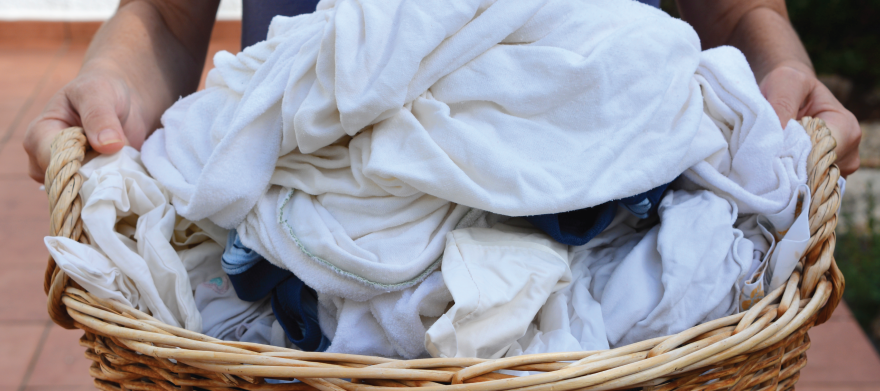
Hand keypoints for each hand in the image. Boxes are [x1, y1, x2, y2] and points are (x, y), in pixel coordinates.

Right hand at [23, 64, 149, 182]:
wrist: (124, 98)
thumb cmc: (102, 88)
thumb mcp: (98, 92)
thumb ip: (100, 116)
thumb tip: (109, 145)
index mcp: (40, 135)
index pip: (51, 162)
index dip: (78, 164)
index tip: (105, 154)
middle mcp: (49, 159)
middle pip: (65, 184)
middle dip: (94, 178)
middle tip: (119, 163)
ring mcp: (71, 174)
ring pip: (82, 194)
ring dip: (106, 184)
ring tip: (125, 166)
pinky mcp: (92, 181)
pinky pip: (99, 195)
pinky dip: (115, 188)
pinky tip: (129, 175)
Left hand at [760, 64, 860, 175]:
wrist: (786, 89)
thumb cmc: (788, 83)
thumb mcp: (784, 83)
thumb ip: (782, 106)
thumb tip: (779, 138)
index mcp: (845, 127)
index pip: (822, 156)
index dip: (794, 157)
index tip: (770, 153)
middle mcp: (847, 151)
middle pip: (816, 173)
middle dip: (788, 167)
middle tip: (763, 155)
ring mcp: (836, 166)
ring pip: (808, 181)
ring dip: (786, 172)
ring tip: (768, 155)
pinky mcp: (820, 175)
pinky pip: (804, 184)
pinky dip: (787, 177)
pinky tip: (774, 163)